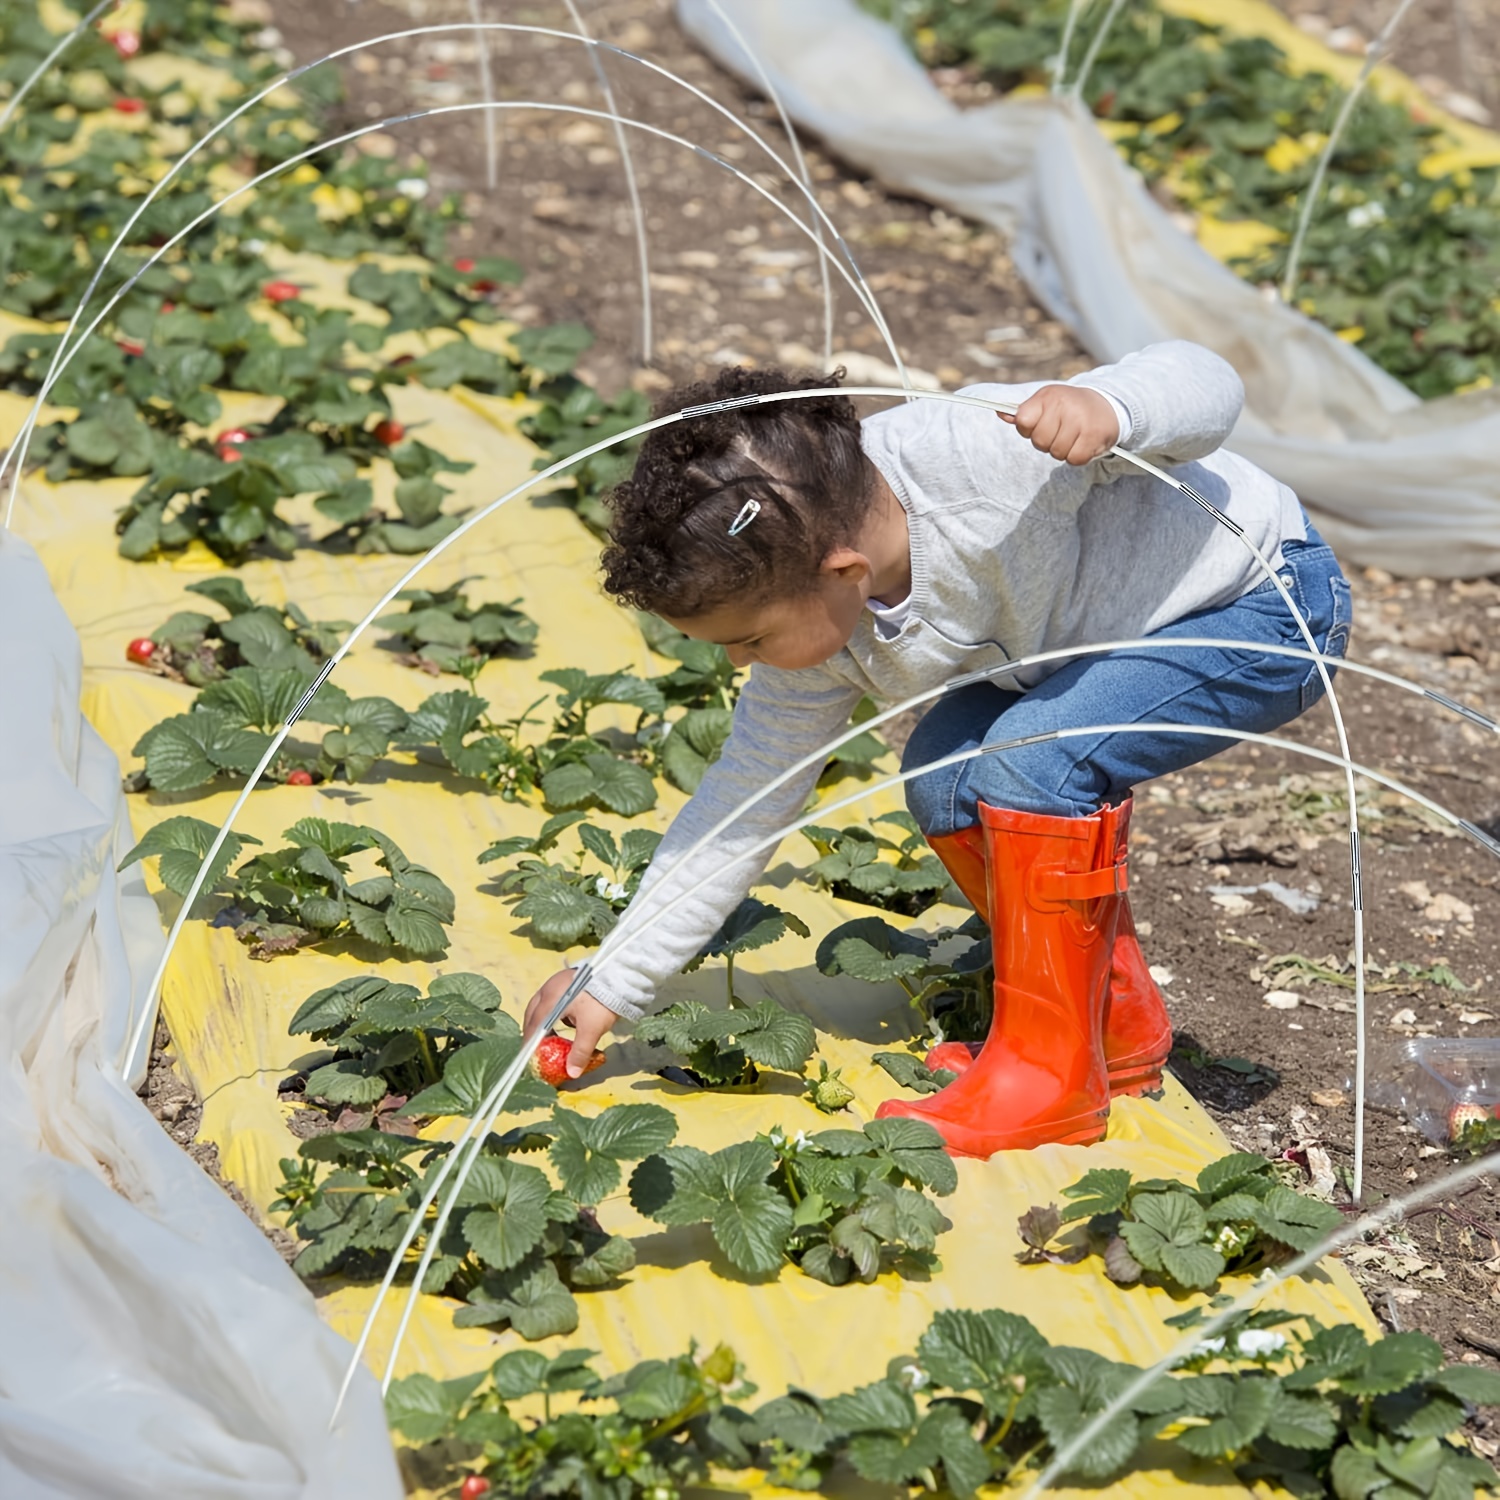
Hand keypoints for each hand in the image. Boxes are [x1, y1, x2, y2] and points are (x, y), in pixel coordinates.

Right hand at [523, 968, 619, 1077]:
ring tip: (551, 1034)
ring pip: (543, 1003)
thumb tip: (572, 1073)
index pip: (534, 1025)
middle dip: (533, 1029)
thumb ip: (580, 1052)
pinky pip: (554, 996)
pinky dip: (554, 1010)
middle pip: (533, 1011)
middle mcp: (550, 987)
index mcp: (550, 1000)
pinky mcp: (569, 977)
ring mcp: (559, 980)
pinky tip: (566, 1018)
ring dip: (544, 1019)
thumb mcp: (591, 1030)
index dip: (530, 1042)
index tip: (529, 1055)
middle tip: (536, 1045)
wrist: (621, 976)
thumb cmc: (601, 1002)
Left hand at [1000, 385, 1119, 464]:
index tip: (1040, 425)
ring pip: (1056, 453)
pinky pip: (1074, 459)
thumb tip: (999, 414)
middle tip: (1060, 432)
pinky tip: (1082, 443)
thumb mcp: (1046, 402)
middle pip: (1039, 442)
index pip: (1022, 421)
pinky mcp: (1093, 435)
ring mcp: (1079, 420)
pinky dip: (1077, 456)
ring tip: (1073, 436)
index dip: (1028, 430)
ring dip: (1063, 450)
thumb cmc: (1069, 407)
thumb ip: (1023, 412)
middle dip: (1047, 442)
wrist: (1108, 404)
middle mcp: (1063, 405)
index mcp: (1048, 395)